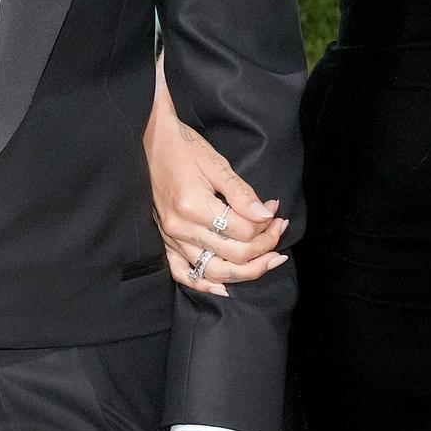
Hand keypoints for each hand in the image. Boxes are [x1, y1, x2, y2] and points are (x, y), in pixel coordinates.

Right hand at [145, 79, 285, 295]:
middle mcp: (180, 227)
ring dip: (247, 270)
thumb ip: (242, 193)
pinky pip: (184, 274)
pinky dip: (205, 286)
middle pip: (234, 255)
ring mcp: (171, 238)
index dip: (267, 225)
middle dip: (265, 246)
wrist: (151, 142)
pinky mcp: (166, 241)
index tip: (276, 210)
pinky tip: (226, 288)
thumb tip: (267, 215)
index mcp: (193, 205)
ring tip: (269, 260)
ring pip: (214, 272)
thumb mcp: (217, 163)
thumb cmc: (185, 148)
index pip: (243, 231)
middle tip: (279, 229)